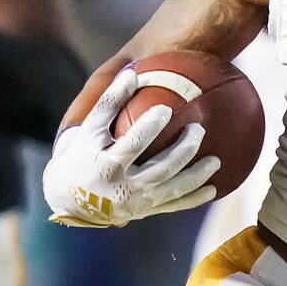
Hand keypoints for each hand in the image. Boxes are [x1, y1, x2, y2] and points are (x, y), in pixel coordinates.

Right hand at [42, 71, 219, 227]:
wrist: (70, 199)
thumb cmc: (81, 154)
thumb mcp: (87, 129)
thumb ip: (109, 102)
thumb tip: (133, 72)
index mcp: (105, 165)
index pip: (131, 145)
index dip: (148, 127)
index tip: (166, 109)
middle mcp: (121, 188)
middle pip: (159, 169)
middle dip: (182, 150)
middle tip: (198, 129)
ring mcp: (135, 204)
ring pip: (171, 190)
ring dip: (196, 176)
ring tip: (216, 160)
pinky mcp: (143, 212)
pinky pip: (173, 206)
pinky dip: (193, 198)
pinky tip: (214, 188)